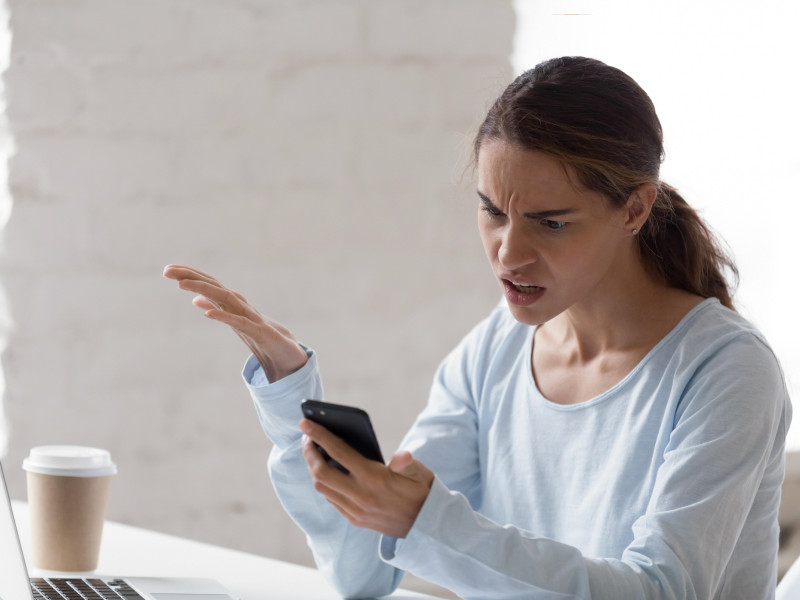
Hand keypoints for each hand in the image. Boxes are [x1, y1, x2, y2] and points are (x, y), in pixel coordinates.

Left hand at [163, 264, 307, 381]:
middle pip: (214, 287)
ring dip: (204, 290)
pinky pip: (240, 323)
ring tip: (181, 284)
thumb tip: (196, 301)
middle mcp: (241, 306)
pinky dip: (224, 316)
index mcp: (233, 305)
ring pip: (226, 299)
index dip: (190, 276)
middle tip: (167, 270)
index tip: (168, 269)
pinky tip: (207, 313)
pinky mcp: (261, 332)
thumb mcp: (235, 324)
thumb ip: (217, 310)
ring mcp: (252, 317)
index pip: (209, 286)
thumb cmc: (262, 337)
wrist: (289, 354)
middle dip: (191, 277)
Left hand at [300, 419, 433, 538]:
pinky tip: (325, 471)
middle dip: (309, 452)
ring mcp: (356, 511)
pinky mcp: (355, 520)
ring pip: (322, 488)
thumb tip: (401, 456)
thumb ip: (406, 462)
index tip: (306, 422)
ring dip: (313, 469)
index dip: (320, 435)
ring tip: (313, 452)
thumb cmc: (421, 491)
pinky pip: (331, 499)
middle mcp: (361, 496)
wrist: (426, 525)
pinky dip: (324, 483)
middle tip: (306, 437)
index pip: (339, 453)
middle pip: (321, 473)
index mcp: (375, 478)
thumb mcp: (419, 471)